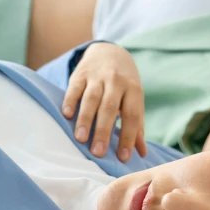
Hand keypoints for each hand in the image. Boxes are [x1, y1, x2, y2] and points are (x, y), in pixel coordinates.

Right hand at [62, 42, 146, 161]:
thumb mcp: (135, 101)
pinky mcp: (81, 72)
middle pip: (109, 108)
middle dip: (103, 131)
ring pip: (91, 99)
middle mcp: (116, 81)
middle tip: (97, 153)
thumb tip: (142, 153)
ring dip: (85, 119)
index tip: (123, 157)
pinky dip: (70, 101)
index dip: (128, 137)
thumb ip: (138, 127)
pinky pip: (74, 87)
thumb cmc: (125, 86)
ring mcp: (97, 76)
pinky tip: (66, 115)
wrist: (111, 52)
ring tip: (80, 139)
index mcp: (133, 90)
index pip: (132, 116)